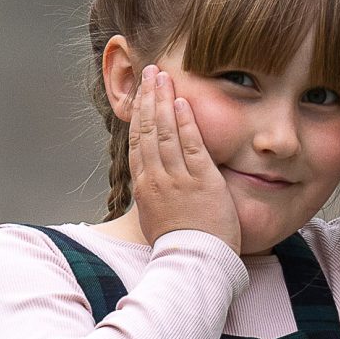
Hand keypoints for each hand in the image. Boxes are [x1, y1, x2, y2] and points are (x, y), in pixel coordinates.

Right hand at [130, 64, 240, 252]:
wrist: (195, 266)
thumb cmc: (180, 248)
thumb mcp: (157, 219)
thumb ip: (155, 195)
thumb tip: (153, 182)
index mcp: (144, 188)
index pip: (137, 142)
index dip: (138, 114)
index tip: (142, 94)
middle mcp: (156, 180)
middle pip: (147, 130)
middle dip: (148, 98)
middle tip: (150, 71)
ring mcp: (178, 180)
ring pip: (165, 133)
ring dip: (163, 101)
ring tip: (163, 77)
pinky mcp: (202, 182)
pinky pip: (191, 146)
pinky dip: (184, 123)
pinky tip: (181, 103)